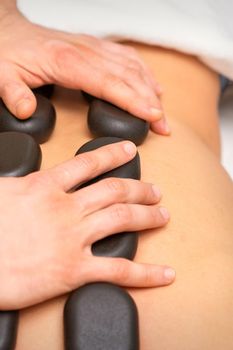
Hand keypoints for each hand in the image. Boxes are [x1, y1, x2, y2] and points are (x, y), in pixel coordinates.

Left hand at [0, 3, 168, 134]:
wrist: (8, 32)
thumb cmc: (8, 53)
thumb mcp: (1, 75)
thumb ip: (13, 93)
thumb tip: (26, 110)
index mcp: (66, 61)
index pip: (109, 82)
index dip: (133, 100)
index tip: (152, 116)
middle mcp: (85, 52)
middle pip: (128, 76)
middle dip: (150, 102)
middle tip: (164, 126)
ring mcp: (93, 48)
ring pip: (131, 66)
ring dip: (151, 89)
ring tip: (162, 113)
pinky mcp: (95, 48)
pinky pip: (126, 57)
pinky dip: (143, 72)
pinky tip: (152, 85)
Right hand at [0, 141, 173, 309]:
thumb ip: (18, 180)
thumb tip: (24, 175)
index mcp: (44, 187)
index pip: (88, 164)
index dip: (112, 154)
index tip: (129, 150)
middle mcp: (65, 209)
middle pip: (114, 191)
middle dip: (139, 188)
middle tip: (155, 189)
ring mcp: (72, 239)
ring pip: (122, 220)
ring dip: (147, 216)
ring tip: (162, 214)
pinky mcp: (73, 270)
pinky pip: (118, 271)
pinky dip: (145, 273)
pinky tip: (164, 273)